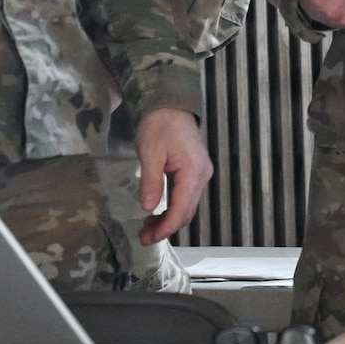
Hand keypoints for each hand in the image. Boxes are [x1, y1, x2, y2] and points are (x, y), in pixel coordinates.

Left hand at [133, 107, 212, 244]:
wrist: (170, 104)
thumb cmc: (159, 125)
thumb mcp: (150, 153)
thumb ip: (151, 182)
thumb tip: (149, 208)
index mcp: (193, 171)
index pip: (182, 209)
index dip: (166, 228)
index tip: (148, 239)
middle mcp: (202, 175)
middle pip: (187, 212)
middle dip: (166, 228)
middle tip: (142, 237)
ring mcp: (201, 173)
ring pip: (187, 206)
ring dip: (169, 220)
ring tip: (146, 228)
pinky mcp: (195, 171)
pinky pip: (186, 197)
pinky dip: (172, 208)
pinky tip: (157, 212)